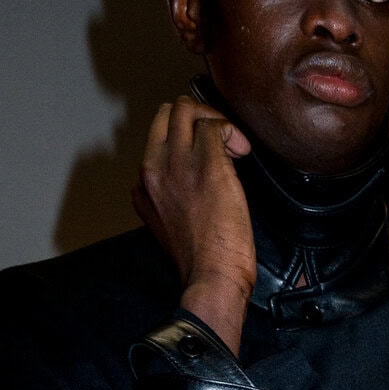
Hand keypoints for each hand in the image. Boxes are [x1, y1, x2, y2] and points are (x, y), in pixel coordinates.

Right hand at [132, 96, 255, 353]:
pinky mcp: (207, 165)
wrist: (211, 279)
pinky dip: (231, 131)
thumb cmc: (199, 263)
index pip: (156, 137)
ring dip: (214, 120)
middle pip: (167, 114)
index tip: (205, 155)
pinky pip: (214, 126)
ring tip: (234, 147)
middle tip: (221, 142)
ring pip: (186, 110)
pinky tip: (243, 151)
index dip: (184, 138)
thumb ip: (165, 199)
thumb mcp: (167, 227)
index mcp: (144, 184)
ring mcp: (178, 163)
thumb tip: (183, 184)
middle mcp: (154, 167)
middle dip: (197, 118)